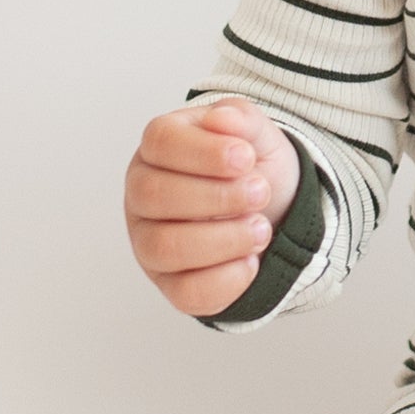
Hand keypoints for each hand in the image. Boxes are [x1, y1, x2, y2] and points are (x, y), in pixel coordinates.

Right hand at [124, 99, 301, 317]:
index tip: (246, 158)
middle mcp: (142, 195)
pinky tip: (251, 261)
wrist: (272, 209)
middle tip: (260, 192)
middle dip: (217, 196)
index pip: (161, 143)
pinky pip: (186, 293)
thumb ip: (242, 120)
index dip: (204, 152)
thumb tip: (222, 120)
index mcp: (158, 148)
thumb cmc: (251, 168)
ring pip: (165, 248)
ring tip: (261, 228)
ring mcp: (150, 242)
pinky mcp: (170, 284)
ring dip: (223, 239)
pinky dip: (225, 280)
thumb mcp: (257, 135)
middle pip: (154, 195)